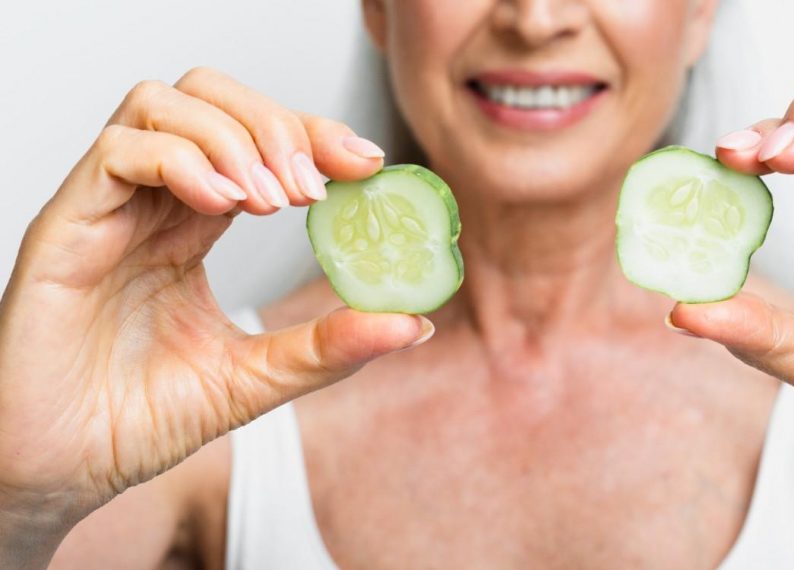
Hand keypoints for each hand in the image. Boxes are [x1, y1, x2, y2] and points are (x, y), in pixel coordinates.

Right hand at [0, 67, 427, 562]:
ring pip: (162, 105)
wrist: (61, 472)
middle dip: (277, 123)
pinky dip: (180, 159)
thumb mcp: (255, 380)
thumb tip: (412, 323)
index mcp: (192, 228)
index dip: (313, 135)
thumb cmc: (138, 419)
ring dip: (233, 136)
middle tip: (318, 182)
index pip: (256, 141)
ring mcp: (107, 210)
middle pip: (210, 99)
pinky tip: (221, 204)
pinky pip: (118, 152)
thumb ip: (328, 348)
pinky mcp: (66, 226)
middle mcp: (151, 206)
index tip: (366, 165)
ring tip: (272, 199)